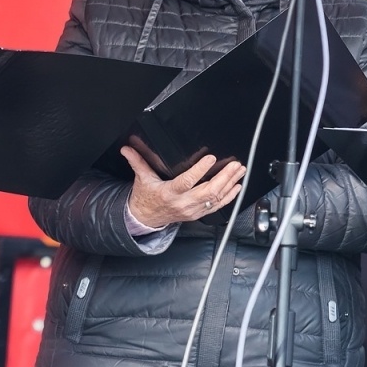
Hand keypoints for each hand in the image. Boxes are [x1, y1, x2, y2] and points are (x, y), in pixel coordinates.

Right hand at [123, 148, 245, 228]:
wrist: (146, 218)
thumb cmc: (145, 197)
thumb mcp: (141, 178)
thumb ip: (136, 161)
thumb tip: (127, 148)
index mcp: (169, 193)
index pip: (187, 181)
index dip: (200, 170)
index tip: (211, 158)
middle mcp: (183, 203)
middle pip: (208, 191)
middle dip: (225, 177)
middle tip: (235, 165)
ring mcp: (192, 210)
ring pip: (216, 199)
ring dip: (230, 184)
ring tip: (239, 172)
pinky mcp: (197, 214)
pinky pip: (217, 207)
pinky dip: (229, 197)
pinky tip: (237, 187)